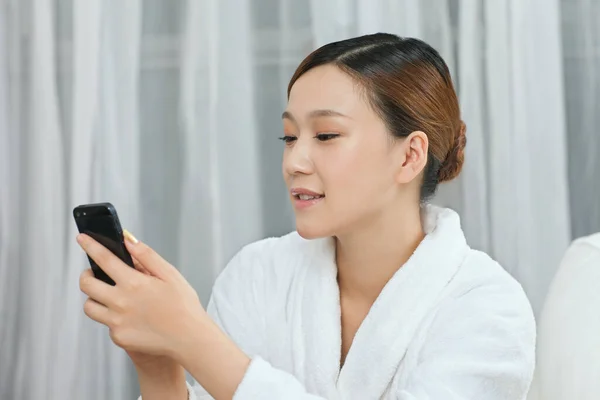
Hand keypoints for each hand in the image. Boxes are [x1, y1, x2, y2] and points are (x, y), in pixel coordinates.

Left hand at [77, 230, 205, 358]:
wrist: (189, 339)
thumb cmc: (183, 305)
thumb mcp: (170, 274)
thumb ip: (147, 256)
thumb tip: (128, 240)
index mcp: (134, 283)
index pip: (103, 259)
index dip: (90, 246)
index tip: (82, 238)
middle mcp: (120, 302)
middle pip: (86, 284)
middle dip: (86, 275)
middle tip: (94, 273)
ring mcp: (117, 322)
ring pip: (89, 307)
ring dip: (94, 297)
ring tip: (109, 296)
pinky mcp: (119, 337)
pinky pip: (106, 324)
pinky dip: (113, 317)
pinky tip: (130, 316)